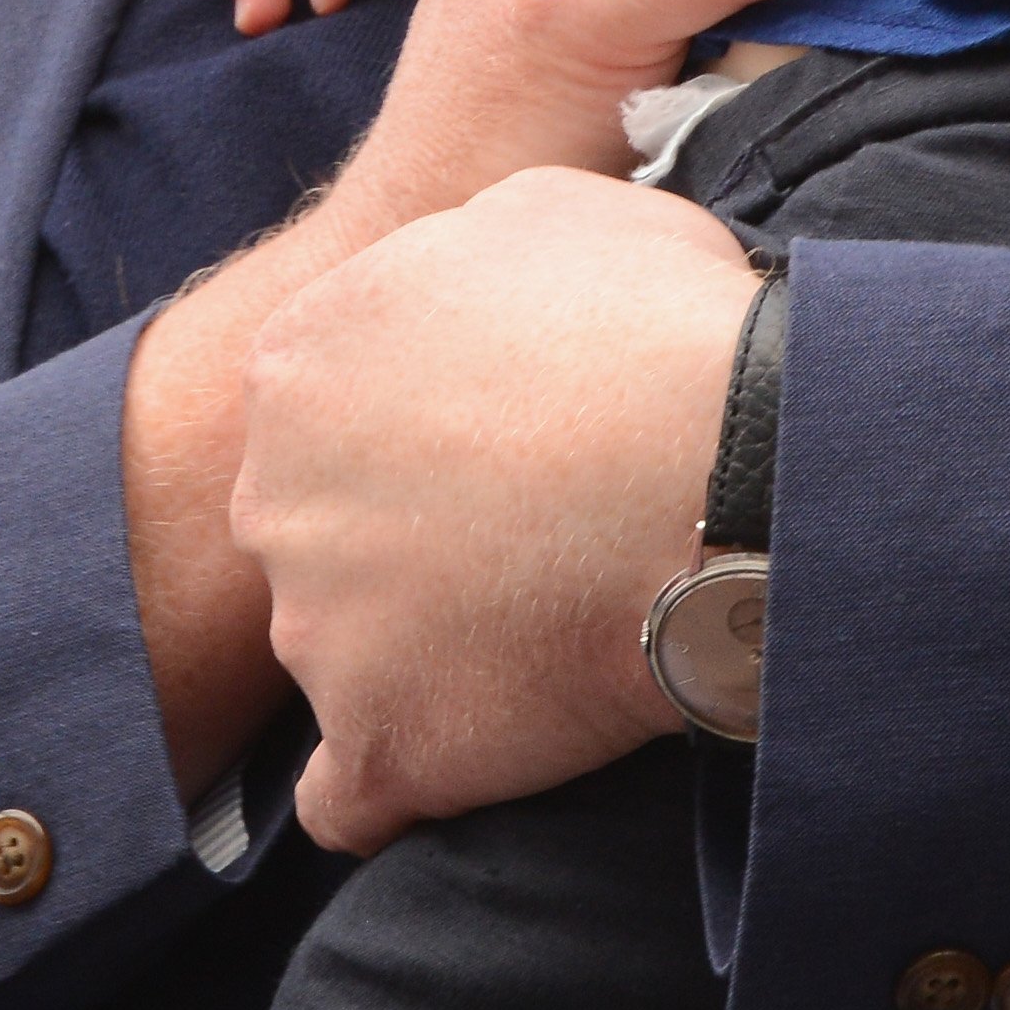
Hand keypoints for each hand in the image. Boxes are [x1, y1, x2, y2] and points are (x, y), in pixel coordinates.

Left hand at [239, 170, 762, 848]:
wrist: (736, 468)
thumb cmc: (659, 326)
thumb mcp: (547, 211)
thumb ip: (460, 252)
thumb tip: (470, 288)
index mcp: (302, 358)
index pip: (324, 409)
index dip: (419, 431)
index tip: (506, 448)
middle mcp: (274, 493)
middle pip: (318, 528)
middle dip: (401, 538)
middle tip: (530, 540)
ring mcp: (314, 629)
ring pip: (340, 653)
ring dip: (421, 652)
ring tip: (550, 635)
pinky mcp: (378, 743)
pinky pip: (350, 798)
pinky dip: (404, 783)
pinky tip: (475, 756)